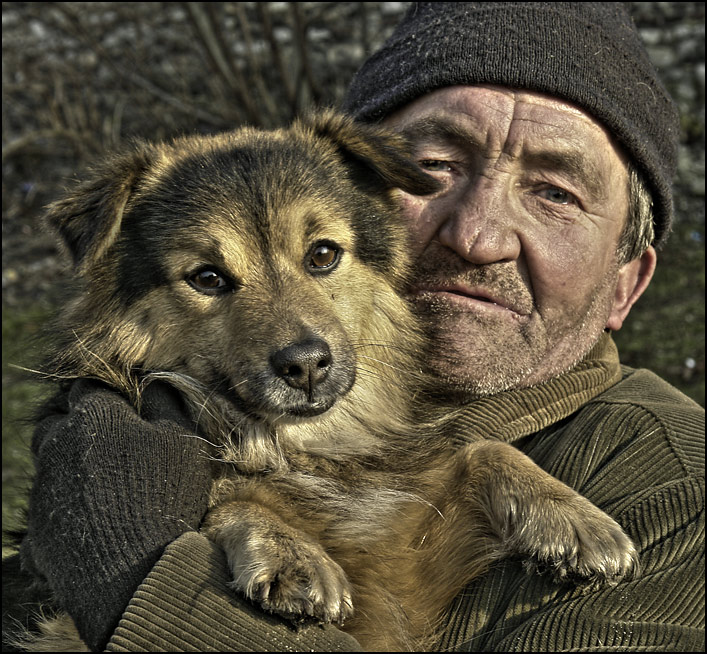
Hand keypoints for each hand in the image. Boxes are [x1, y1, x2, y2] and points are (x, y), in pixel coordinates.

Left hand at [22, 378, 213, 650]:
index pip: (88, 386)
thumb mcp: (184, 439)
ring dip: (67, 463)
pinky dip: (62, 509)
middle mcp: (59, 447)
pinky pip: (45, 510)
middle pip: (55, 422)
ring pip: (47, 463)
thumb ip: (165, 402)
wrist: (138, 572)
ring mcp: (44, 491)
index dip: (107, 390)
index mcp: (94, 418)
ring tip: (98, 478)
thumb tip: (153, 381)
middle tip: (108, 437)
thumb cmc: (167, 495)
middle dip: (76, 422)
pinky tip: (88, 520)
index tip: (124, 400)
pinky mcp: (38, 530)